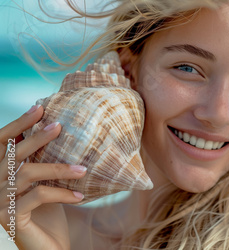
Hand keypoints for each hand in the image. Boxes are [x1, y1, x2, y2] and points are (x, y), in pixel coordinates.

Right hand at [0, 105, 86, 249]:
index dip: (18, 124)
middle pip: (12, 155)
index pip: (0, 143)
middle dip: (36, 138)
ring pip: (27, 173)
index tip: (40, 108)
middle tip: (59, 126)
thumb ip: (39, 160)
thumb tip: (54, 126)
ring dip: (58, 168)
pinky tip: (80, 195)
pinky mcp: (10, 218)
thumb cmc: (47, 212)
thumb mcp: (43, 182)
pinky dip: (61, 193)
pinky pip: (37, 196)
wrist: (48, 248)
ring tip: (83, 169)